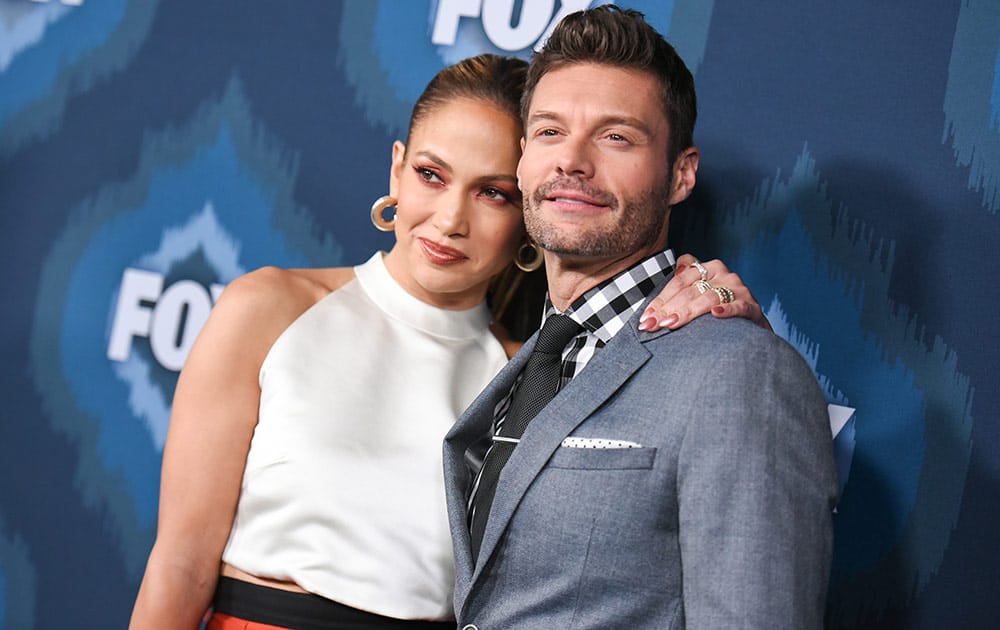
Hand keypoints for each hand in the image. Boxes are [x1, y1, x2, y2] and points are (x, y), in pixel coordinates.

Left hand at [638, 254, 772, 331]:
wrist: (752, 324)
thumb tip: (664, 284)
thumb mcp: (700, 291)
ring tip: (670, 324)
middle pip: (689, 291)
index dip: (660, 300)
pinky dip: (727, 310)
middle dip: (667, 310)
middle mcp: (723, 274)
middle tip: (652, 325)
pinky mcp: (751, 306)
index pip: (678, 282)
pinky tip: (715, 315)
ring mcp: (738, 289)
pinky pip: (738, 306)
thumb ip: (683, 284)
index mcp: (708, 268)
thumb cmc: (720, 307)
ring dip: (688, 312)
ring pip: (708, 298)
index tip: (646, 318)